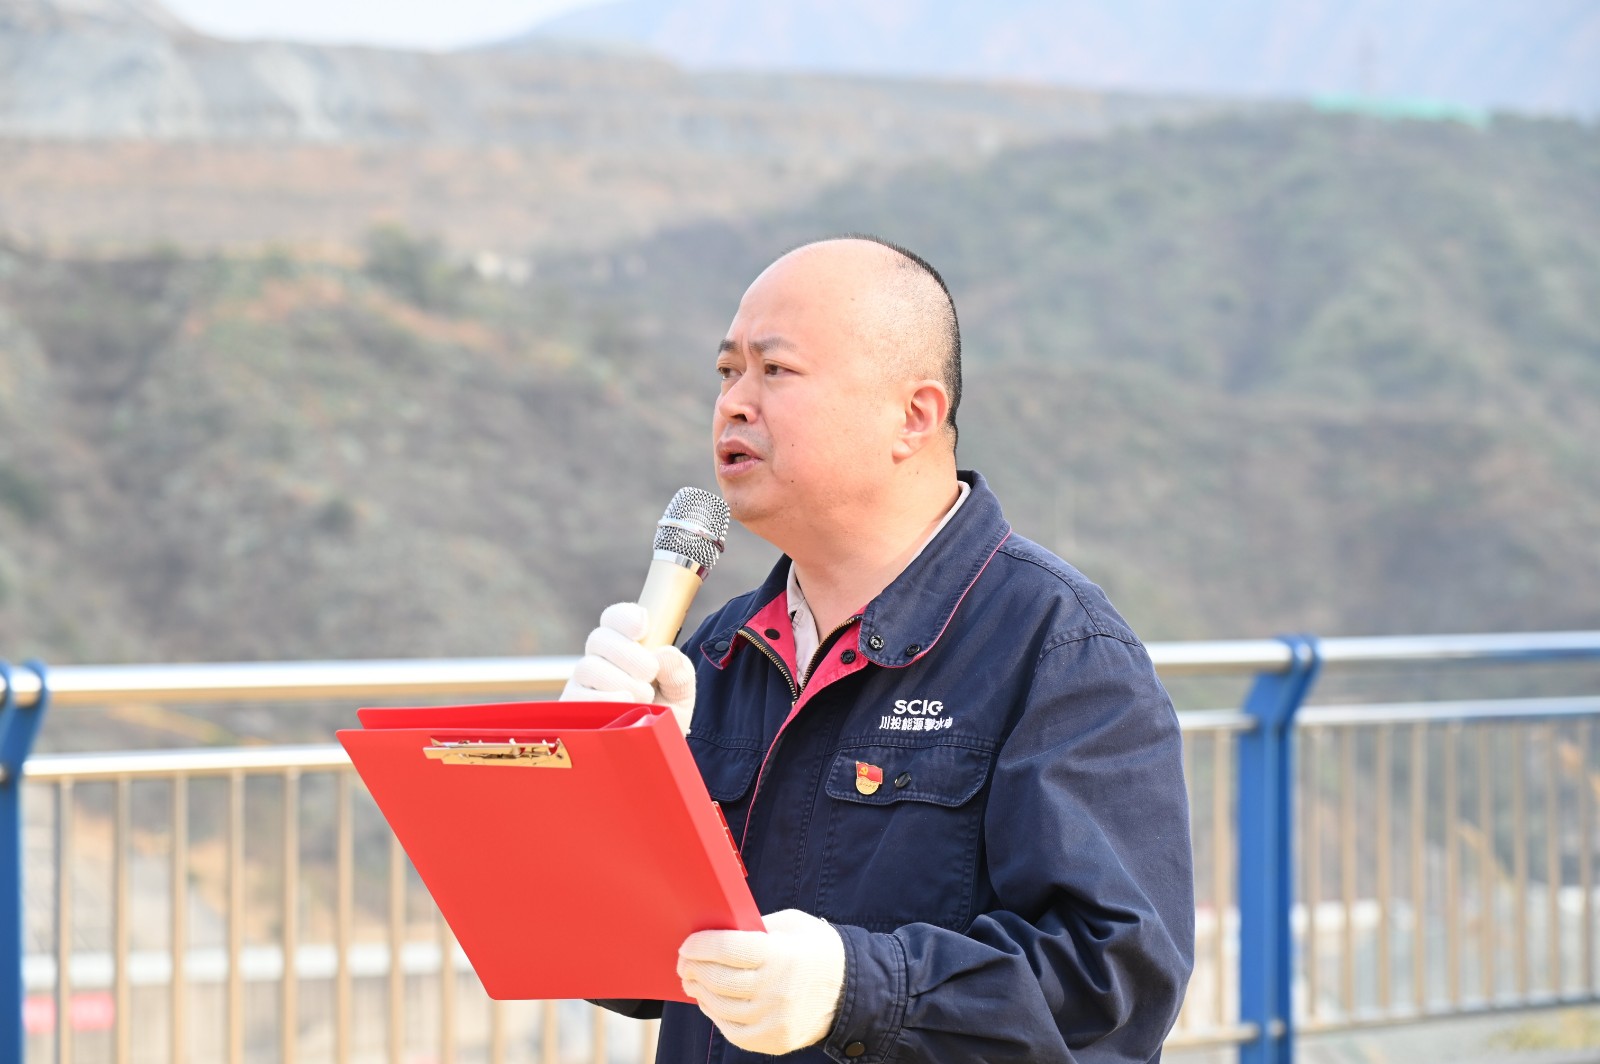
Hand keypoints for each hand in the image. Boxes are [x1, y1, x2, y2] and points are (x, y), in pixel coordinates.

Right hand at [561, 603, 695, 732]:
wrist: (654, 751)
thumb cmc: (664, 713)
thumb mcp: (681, 690)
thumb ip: (679, 669)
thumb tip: (663, 654)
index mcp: (623, 646)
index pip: (614, 619)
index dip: (625, 617)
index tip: (643, 627)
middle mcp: (598, 660)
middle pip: (599, 638)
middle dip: (629, 653)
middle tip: (650, 673)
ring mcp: (583, 684)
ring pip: (589, 667)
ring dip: (621, 680)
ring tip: (643, 697)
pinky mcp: (573, 709)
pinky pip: (579, 697)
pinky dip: (605, 699)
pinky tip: (624, 705)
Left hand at [678, 909, 844, 1054]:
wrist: (850, 990)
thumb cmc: (815, 950)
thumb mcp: (790, 925)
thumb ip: (755, 927)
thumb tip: (715, 933)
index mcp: (780, 954)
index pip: (727, 949)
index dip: (700, 946)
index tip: (687, 945)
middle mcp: (776, 989)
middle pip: (719, 979)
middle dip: (694, 969)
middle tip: (683, 963)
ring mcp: (774, 1019)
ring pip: (721, 1007)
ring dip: (700, 992)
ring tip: (692, 982)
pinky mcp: (774, 1040)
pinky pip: (733, 1031)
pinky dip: (716, 1015)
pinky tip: (710, 1002)